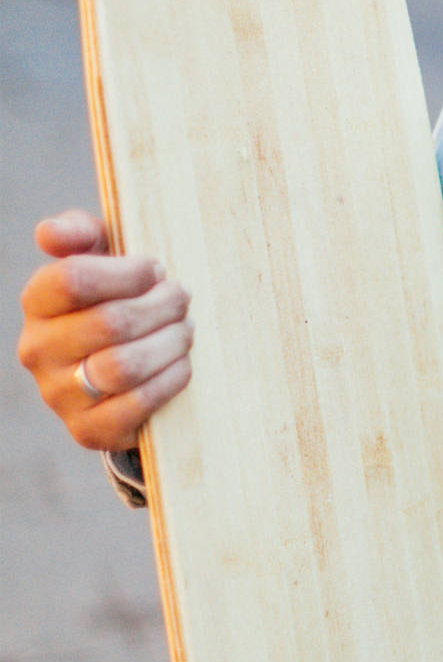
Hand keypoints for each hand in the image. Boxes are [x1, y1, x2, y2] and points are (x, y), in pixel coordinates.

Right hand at [16, 211, 192, 450]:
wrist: (118, 371)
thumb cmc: (115, 299)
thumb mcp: (100, 259)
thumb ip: (80, 234)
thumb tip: (52, 233)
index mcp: (38, 302)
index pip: (74, 279)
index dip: (129, 272)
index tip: (156, 270)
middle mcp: (38, 349)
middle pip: (110, 323)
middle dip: (162, 307)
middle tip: (183, 299)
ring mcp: (59, 393)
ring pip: (124, 366)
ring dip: (170, 343)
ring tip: (185, 330)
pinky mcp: (88, 429)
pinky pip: (137, 404)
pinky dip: (171, 379)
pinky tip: (182, 363)